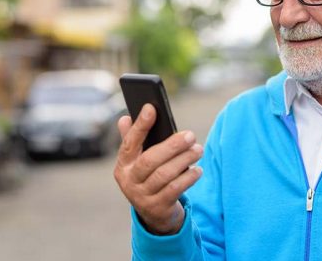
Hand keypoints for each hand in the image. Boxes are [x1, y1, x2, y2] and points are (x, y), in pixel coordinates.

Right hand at [113, 104, 203, 234]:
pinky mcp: (157, 207)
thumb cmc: (148, 178)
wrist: (155, 214)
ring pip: (164, 175)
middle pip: (150, 160)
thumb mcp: (138, 162)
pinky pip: (175, 189)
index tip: (151, 108)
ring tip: (198, 150)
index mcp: (123, 165)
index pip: (129, 143)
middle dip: (172, 146)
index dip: (140, 126)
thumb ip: (132, 141)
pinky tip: (198, 169)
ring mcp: (142, 196)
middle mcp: (129, 181)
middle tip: (190, 135)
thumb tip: (125, 118)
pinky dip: (188, 178)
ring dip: (184, 160)